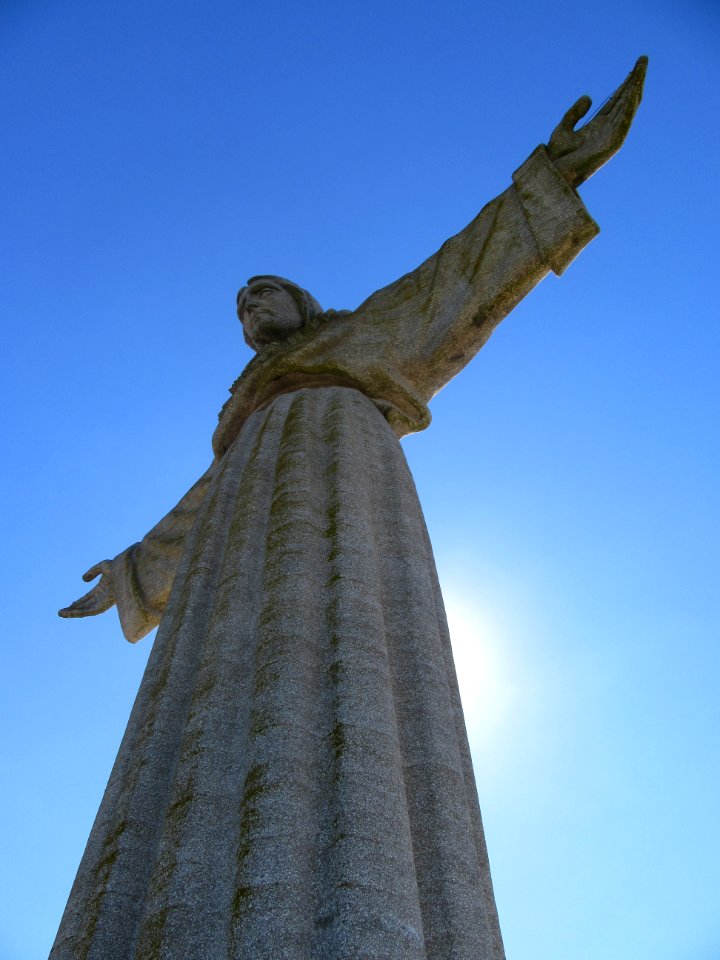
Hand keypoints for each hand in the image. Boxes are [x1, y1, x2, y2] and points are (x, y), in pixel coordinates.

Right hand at [59, 561, 115, 618]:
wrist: (127, 571)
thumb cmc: (119, 567)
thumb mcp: (103, 566)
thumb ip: (93, 572)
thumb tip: (83, 580)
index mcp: (102, 589)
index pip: (87, 598)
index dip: (78, 602)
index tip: (68, 606)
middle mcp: (102, 597)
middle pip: (85, 606)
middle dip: (73, 609)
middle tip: (61, 613)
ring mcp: (103, 602)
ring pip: (86, 611)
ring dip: (73, 613)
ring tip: (61, 614)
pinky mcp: (105, 605)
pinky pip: (90, 611)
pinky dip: (80, 612)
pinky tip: (70, 613)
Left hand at [548, 56, 647, 188]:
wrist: (555, 173)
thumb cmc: (557, 157)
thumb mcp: (563, 128)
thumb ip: (575, 113)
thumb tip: (588, 96)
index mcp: (598, 125)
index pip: (616, 100)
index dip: (624, 84)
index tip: (633, 68)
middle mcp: (608, 128)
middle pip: (625, 99)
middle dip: (634, 80)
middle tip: (642, 60)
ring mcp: (612, 135)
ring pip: (628, 107)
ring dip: (636, 87)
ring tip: (641, 68)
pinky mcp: (613, 143)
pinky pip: (624, 120)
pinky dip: (629, 105)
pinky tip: (634, 89)